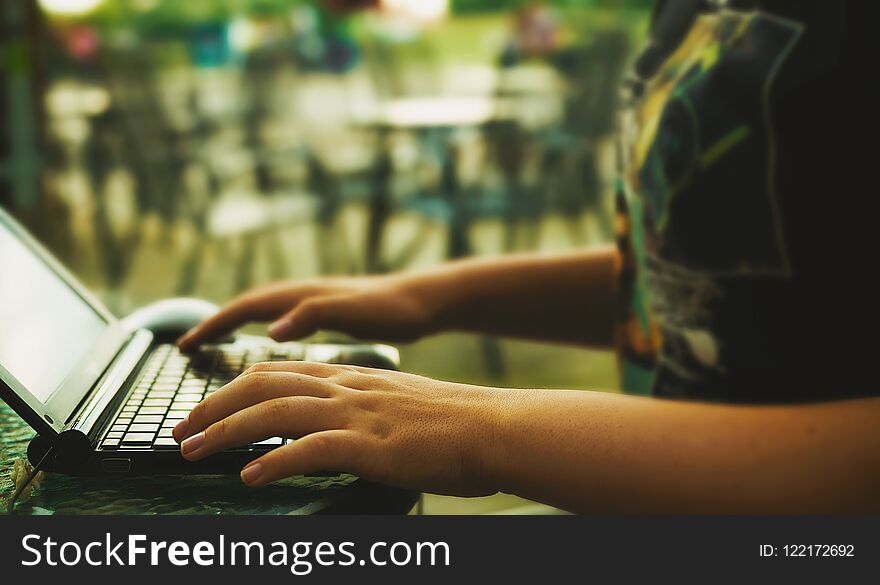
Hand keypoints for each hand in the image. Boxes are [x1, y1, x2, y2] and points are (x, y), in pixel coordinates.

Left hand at [171, 361, 511, 495]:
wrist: (492, 427)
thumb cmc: (450, 424)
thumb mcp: (395, 404)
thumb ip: (358, 409)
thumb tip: (328, 429)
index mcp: (349, 378)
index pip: (275, 372)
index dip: (231, 390)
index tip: (205, 411)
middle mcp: (345, 389)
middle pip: (262, 385)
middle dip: (213, 407)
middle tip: (181, 431)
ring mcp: (356, 414)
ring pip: (274, 413)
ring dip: (227, 432)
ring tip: (194, 452)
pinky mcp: (370, 445)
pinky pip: (309, 450)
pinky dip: (274, 462)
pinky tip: (250, 477)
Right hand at [177, 275, 439, 350]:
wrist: (426, 301)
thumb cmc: (393, 309)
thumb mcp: (355, 314)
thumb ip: (314, 316)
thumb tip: (270, 330)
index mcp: (302, 297)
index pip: (244, 308)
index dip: (212, 326)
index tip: (183, 345)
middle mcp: (303, 296)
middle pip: (246, 307)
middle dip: (214, 324)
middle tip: (186, 346)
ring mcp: (315, 303)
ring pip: (263, 312)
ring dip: (235, 325)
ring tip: (214, 344)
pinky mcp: (329, 314)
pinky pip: (283, 320)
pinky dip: (263, 330)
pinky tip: (270, 347)